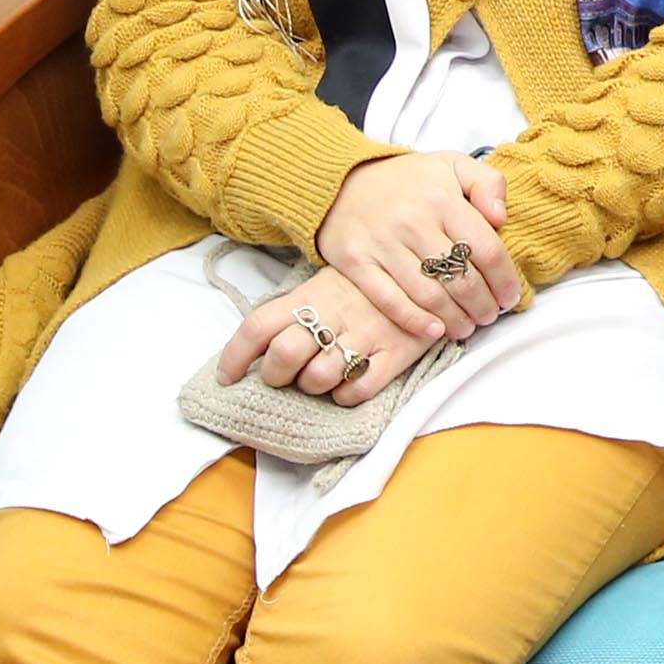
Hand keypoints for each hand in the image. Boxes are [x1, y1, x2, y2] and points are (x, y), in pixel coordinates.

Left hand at [214, 270, 424, 406]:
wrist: (434, 268)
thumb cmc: (368, 284)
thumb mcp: (327, 283)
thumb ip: (296, 310)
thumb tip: (260, 347)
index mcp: (310, 295)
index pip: (258, 326)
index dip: (236, 356)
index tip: (228, 377)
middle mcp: (334, 314)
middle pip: (284, 356)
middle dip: (278, 376)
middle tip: (288, 376)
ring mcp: (365, 334)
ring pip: (318, 378)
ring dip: (314, 386)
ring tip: (325, 376)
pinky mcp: (395, 353)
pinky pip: (358, 390)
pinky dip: (347, 396)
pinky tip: (351, 383)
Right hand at [321, 150, 525, 348]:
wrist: (339, 181)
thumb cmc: (405, 179)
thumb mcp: (452, 164)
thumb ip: (488, 183)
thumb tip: (502, 217)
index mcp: (442, 199)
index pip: (486, 249)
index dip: (504, 279)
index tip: (511, 296)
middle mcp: (413, 223)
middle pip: (460, 278)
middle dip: (482, 305)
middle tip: (490, 316)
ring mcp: (382, 245)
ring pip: (429, 294)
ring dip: (455, 318)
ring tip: (468, 326)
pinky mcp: (356, 264)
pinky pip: (389, 301)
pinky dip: (415, 321)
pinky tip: (435, 330)